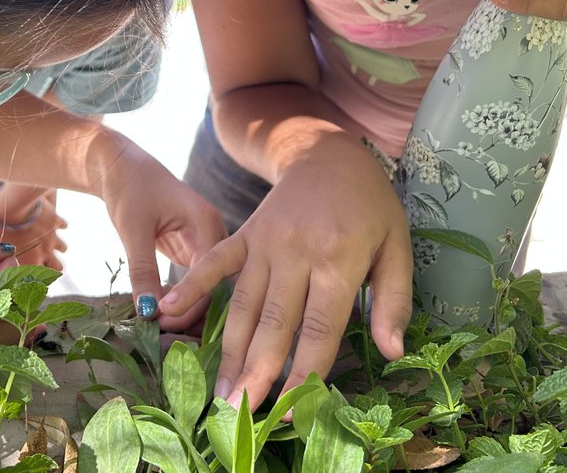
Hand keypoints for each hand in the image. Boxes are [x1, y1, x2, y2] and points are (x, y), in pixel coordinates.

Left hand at [0, 181, 67, 273]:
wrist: (13, 204)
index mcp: (29, 263)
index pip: (41, 279)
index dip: (38, 277)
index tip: (34, 272)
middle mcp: (45, 253)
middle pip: (58, 267)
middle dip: (53, 264)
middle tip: (44, 258)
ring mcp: (53, 237)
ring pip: (63, 247)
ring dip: (56, 245)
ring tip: (48, 240)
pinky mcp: (56, 221)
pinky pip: (63, 225)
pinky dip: (58, 225)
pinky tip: (50, 222)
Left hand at [99, 147, 227, 329]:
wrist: (120, 165)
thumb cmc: (128, 188)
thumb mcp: (133, 229)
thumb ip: (142, 269)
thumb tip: (148, 311)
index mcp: (208, 224)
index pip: (212, 276)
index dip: (192, 306)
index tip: (164, 325)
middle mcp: (214, 235)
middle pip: (216, 286)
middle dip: (194, 314)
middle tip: (165, 336)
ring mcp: (204, 243)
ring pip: (206, 288)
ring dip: (187, 310)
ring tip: (162, 330)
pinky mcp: (191, 250)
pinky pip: (194, 282)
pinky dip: (180, 300)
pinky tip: (161, 314)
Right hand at [157, 136, 411, 410]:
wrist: (326, 153)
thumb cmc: (369, 206)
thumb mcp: (397, 246)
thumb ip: (393, 300)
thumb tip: (391, 351)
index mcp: (338, 258)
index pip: (319, 328)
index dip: (305, 372)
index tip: (292, 411)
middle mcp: (296, 251)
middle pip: (274, 323)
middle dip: (259, 374)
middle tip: (243, 415)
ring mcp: (264, 242)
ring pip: (243, 305)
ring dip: (231, 352)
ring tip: (221, 394)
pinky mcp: (244, 233)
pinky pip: (214, 263)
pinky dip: (191, 287)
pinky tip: (169, 312)